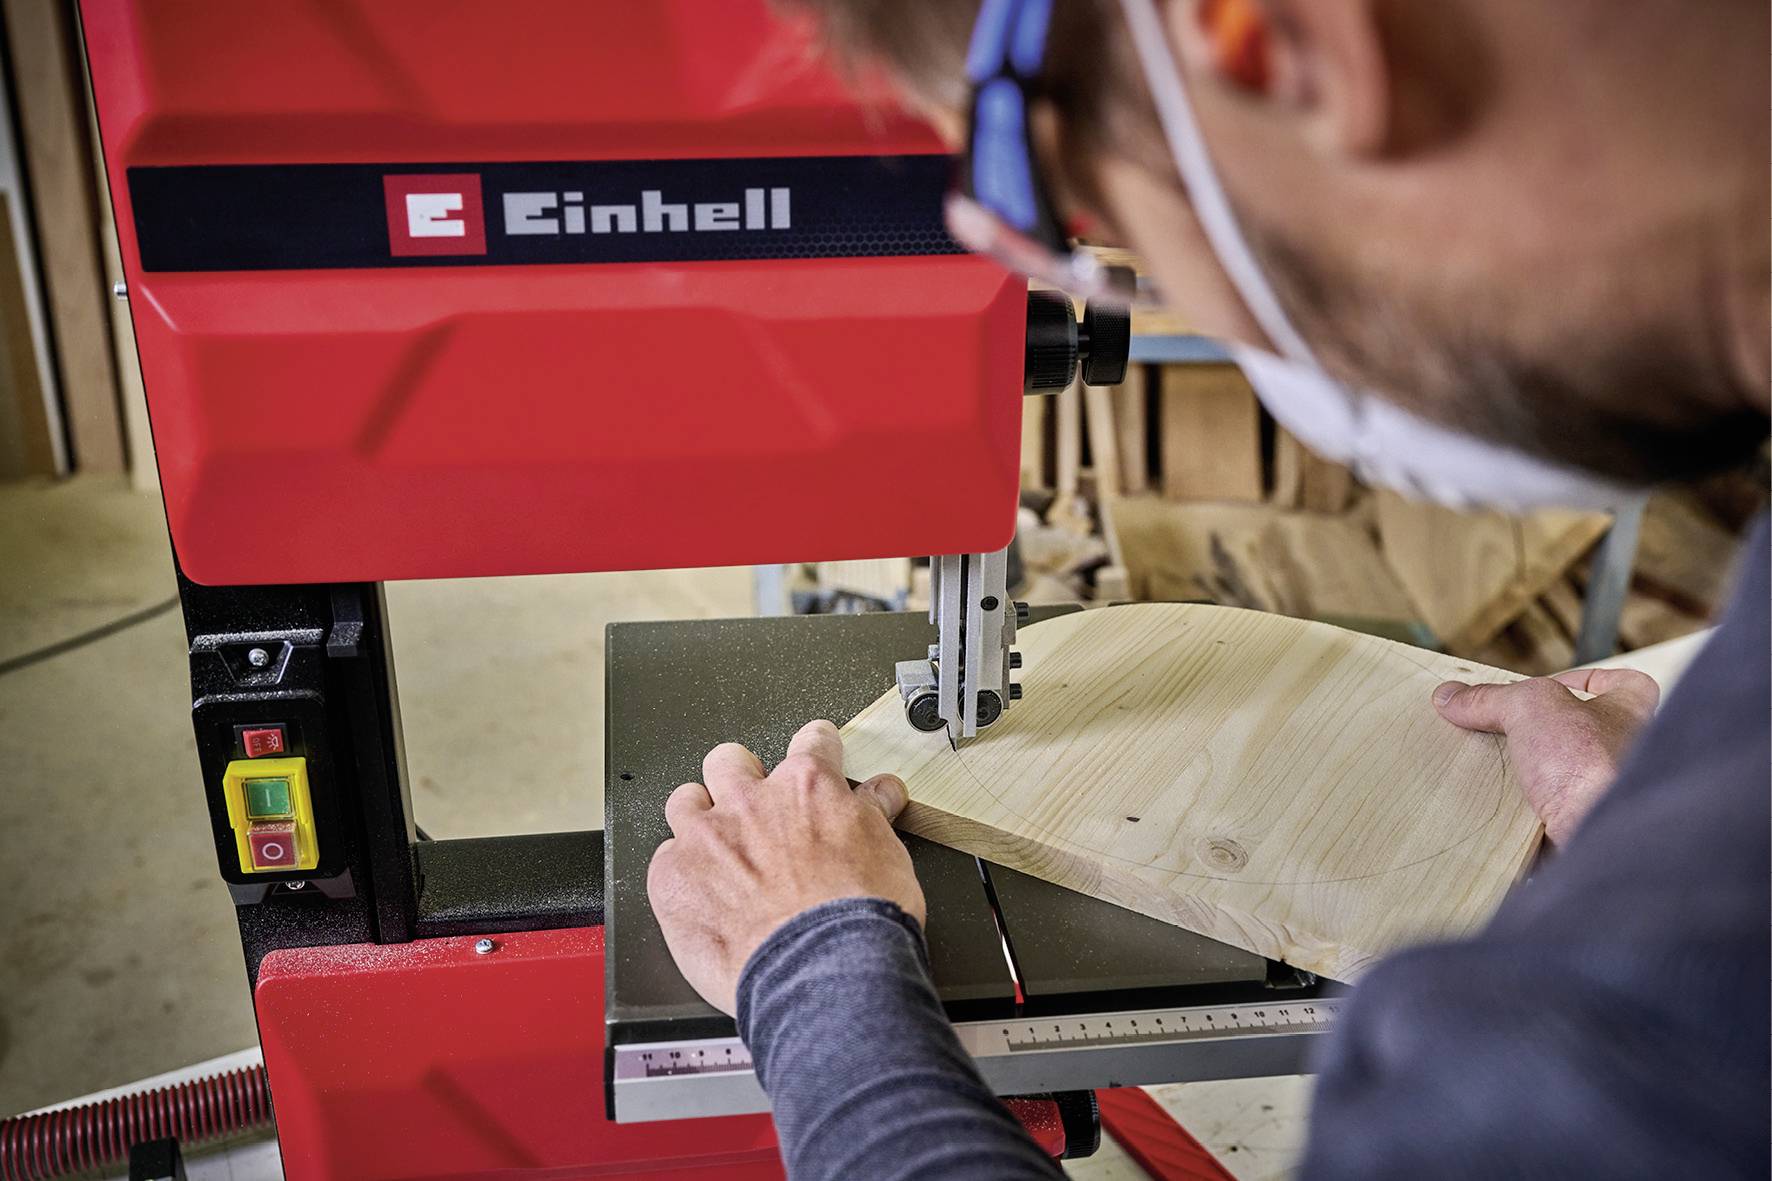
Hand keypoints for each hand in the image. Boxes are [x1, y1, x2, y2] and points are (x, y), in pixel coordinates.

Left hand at [646, 719, 921, 1014]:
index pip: (812, 741)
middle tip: (755, 812)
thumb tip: (880, 792)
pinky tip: (701, 898)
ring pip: (685, 801)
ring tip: (715, 851)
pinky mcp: (672, 878)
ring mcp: (706, 837)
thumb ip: (873, 814)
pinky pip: (664, 859)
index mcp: (807, 786)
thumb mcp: (889, 855)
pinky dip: (680, 875)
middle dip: (742, 779)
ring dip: (698, 819)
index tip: (817, 757)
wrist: (824, 972)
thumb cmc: (858, 922)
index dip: (817, 749)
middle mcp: (751, 800)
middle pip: (731, 761)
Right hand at [1432, 668, 1660, 844]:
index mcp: (1630, 716)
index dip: (1586, 679)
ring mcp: (1606, 794)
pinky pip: (1549, 813)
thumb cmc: (1590, 766)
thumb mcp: (1530, 708)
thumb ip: (1490, 697)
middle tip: (1506, 727)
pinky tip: (1498, 804)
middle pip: (1583, 731)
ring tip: (1494, 766)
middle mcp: (1628, 755)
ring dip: (1531, 773)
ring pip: (1565, 776)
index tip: (1549, 685)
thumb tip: (1449, 696)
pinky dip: (1524, 811)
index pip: (1624, 684)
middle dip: (1543, 729)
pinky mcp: (1582, 826)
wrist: (1599, 838)